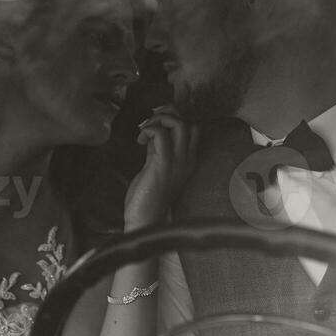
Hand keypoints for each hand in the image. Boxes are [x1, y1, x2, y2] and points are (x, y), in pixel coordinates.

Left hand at [125, 105, 198, 229]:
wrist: (145, 220)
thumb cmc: (148, 196)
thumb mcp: (155, 167)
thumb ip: (157, 149)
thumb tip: (154, 131)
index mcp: (189, 161)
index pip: (195, 129)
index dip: (177, 118)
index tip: (158, 124)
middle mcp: (187, 160)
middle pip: (188, 122)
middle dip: (168, 114)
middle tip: (150, 122)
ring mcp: (177, 162)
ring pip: (179, 124)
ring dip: (158, 120)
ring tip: (145, 130)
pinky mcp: (162, 165)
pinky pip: (161, 135)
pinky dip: (149, 129)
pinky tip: (140, 140)